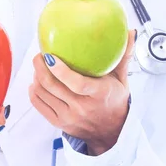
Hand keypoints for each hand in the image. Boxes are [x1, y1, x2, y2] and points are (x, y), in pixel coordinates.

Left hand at [29, 29, 136, 155]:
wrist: (111, 133)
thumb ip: (124, 56)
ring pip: (43, 94)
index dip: (60, 70)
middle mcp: (82, 107)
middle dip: (40, 67)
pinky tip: (35, 82)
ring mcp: (69, 117)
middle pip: (53, 86)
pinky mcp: (60, 124)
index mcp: (98, 94)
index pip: (77, 83)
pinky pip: (39, 105)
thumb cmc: (115, 101)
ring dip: (36, 77)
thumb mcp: (121, 80)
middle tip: (40, 54)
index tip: (50, 56)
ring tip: (38, 66)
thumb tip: (131, 32)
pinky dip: (34, 92)